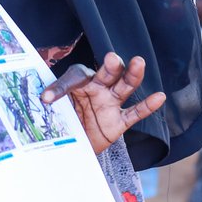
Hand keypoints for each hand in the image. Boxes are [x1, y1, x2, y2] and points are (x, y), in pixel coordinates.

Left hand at [41, 54, 165, 155]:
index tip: (47, 99)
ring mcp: (110, 104)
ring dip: (132, 75)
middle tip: (111, 58)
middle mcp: (97, 89)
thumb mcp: (53, 110)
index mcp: (79, 82)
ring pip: (124, 86)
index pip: (74, 78)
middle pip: (107, 73)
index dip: (60, 88)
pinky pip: (135, 113)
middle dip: (110, 66)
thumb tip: (42, 98)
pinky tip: (159, 97)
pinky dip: (147, 106)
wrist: (73, 143)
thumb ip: (52, 100)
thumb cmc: (64, 119)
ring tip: (139, 62)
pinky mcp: (118, 122)